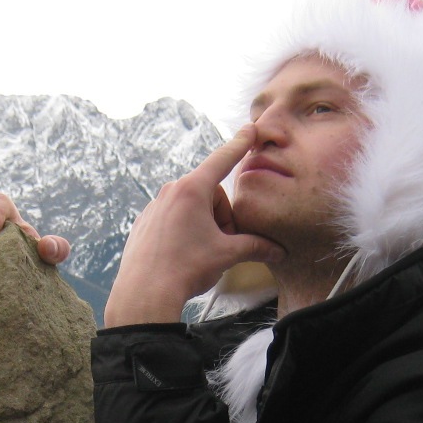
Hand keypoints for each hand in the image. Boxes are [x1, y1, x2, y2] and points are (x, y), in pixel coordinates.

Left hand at [104, 126, 284, 327]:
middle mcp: (170, 192)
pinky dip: (183, 232)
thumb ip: (255, 246)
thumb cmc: (186, 268)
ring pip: (190, 208)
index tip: (250, 129)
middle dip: (221, 216)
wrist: (144, 294)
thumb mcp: (227, 255)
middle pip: (209, 194)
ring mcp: (154, 207)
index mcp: (192, 190)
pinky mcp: (143, 224)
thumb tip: (278, 250)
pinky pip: (172, 220)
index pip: (221, 160)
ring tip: (201, 253)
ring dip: (203, 225)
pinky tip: (182, 256)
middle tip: (222, 243)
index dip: (239, 145)